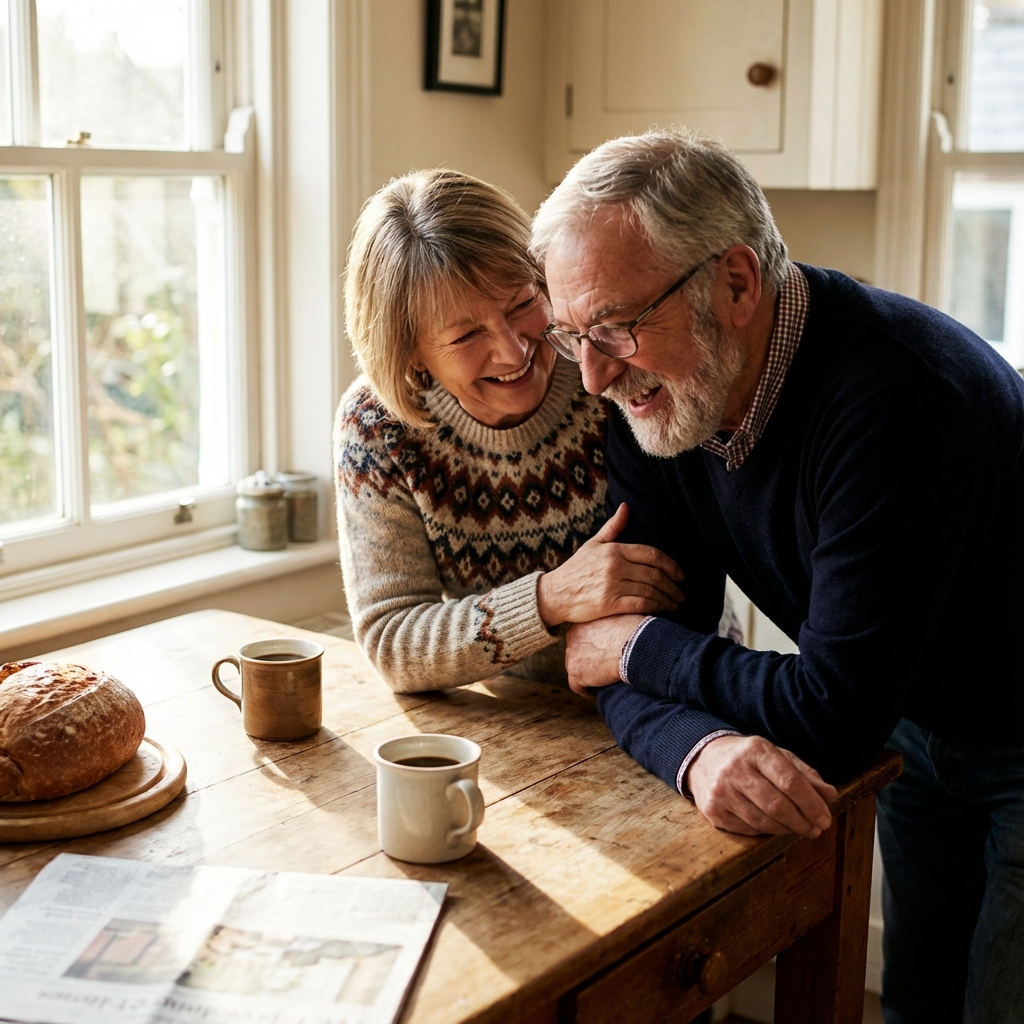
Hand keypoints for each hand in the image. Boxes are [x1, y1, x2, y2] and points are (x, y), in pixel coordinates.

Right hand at [536, 503, 683, 626]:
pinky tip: (660, 611)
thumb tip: (626, 506)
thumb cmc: (576, 569)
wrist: (554, 594)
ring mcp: (612, 585)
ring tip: (674, 604)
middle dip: (673, 586)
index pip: (651, 555)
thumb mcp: (593, 544)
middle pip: (654, 575)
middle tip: (681, 594)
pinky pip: (640, 605)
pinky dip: (654, 608)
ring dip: (667, 599)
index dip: (671, 565)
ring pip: (650, 591)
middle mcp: (614, 566)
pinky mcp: (608, 604)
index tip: (681, 575)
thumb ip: (613, 527)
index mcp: (614, 550)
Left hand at [564, 615, 644, 695]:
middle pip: (575, 652)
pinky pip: (576, 685)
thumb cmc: (634, 629)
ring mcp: (572, 656)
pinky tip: (592, 693)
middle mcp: (572, 637)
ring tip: (598, 679)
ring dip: (585, 673)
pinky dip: (584, 690)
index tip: (601, 651)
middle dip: (586, 659)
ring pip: (575, 668)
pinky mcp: (577, 673)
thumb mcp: (621, 615)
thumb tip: (622, 622)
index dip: (591, 645)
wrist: (634, 646)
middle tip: (600, 665)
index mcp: (582, 621)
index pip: (581, 636)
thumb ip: (612, 620)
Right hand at [686, 734, 836, 838]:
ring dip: (787, 829)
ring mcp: (721, 791)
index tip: (825, 818)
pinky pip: (748, 829)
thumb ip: (804, 774)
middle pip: (777, 805)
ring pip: (763, 821)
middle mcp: (735, 769)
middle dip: (802, 821)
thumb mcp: (776, 756)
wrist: (702, 758)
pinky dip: (766, 831)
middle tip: (816, 829)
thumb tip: (829, 796)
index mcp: (755, 750)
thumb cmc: (747, 758)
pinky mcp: (712, 810)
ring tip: (799, 829)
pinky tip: (774, 825)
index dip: (811, 804)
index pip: (790, 781)